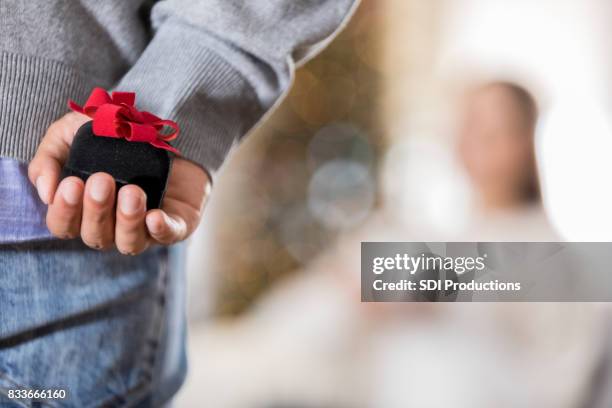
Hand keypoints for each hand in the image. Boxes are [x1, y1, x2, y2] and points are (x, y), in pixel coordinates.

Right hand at [28, 112, 210, 254]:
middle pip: (95, 236)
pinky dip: (160, 229)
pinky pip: (168, 235)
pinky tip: (154, 217)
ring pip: (129, 243)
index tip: (71, 183)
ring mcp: (145, 229)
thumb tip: (45, 193)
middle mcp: (112, 226)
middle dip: (96, 210)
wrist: (165, 127)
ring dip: (126, 220)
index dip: (65, 212)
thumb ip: (49, 158)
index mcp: (84, 211)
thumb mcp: (71, 134)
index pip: (64, 226)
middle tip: (102, 180)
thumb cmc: (113, 136)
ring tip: (130, 192)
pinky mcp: (176, 224)